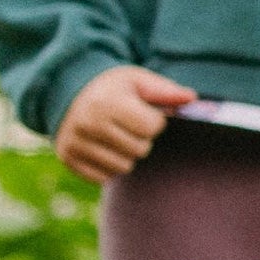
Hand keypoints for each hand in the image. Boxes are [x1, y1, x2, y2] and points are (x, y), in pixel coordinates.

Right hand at [53, 65, 192, 180]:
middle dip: (142, 139)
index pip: (151, 127)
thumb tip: (192, 97)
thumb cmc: (114, 88)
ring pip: (124, 167)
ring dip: (128, 154)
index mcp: (106, 103)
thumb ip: (166, 91)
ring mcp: (74, 143)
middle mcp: (86, 124)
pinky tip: (104, 147)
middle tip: (129, 125)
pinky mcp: (68, 159)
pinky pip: (104, 177)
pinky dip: (110, 166)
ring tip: (117, 136)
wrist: (70, 93)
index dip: (155, 121)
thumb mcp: (138, 81)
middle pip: (140, 149)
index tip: (145, 113)